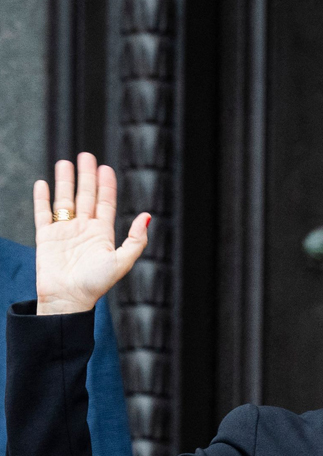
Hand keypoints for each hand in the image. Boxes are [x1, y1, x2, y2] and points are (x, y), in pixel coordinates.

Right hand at [33, 153, 149, 314]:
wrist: (68, 299)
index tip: (106, 168)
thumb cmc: (95, 285)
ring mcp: (64, 232)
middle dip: (86, 175)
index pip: (105, 203)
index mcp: (102, 234)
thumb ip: (136, 240)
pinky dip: (42, 198)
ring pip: (64, 199)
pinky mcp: (46, 236)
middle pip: (85, 196)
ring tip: (65, 163)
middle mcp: (84, 230)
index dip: (106, 185)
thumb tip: (147, 216)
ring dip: (65, 181)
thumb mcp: (122, 261)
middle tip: (86, 156)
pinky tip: (43, 183)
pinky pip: (43, 213)